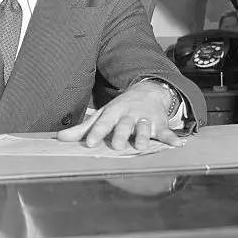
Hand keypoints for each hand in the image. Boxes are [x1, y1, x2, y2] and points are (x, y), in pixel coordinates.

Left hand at [57, 80, 185, 150]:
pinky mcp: (160, 123)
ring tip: (142, 146)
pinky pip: (166, 131)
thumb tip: (59, 138)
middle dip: (121, 134)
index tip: (90, 143)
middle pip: (124, 125)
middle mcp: (129, 115)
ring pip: (144, 128)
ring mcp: (145, 118)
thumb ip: (83, 128)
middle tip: (117, 145)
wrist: (148, 91)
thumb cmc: (120, 109)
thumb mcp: (102, 114)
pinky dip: (172, 138)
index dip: (96, 132)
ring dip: (144, 136)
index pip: (103, 122)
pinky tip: (178, 144)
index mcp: (113, 112)